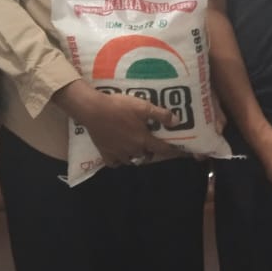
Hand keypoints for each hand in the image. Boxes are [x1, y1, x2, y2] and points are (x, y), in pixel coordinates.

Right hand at [58, 81, 179, 168]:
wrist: (93, 110)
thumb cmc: (119, 107)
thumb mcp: (143, 106)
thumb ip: (160, 115)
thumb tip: (177, 122)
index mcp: (143, 139)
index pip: (162, 149)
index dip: (172, 151)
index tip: (179, 151)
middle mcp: (133, 149)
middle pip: (147, 156)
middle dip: (152, 152)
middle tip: (152, 144)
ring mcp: (118, 153)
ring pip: (131, 160)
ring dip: (136, 156)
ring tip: (137, 148)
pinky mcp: (105, 153)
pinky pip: (115, 163)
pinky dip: (119, 161)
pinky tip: (120, 154)